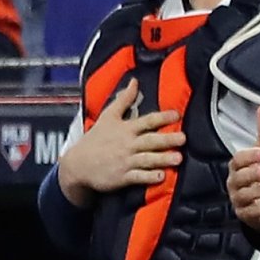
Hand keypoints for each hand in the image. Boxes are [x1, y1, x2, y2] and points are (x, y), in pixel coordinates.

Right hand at [57, 80, 182, 196]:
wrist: (76, 165)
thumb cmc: (94, 140)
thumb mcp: (107, 117)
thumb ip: (123, 100)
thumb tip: (135, 82)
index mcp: (124, 129)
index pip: (146, 121)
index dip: (162, 117)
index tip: (176, 116)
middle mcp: (126, 144)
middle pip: (150, 140)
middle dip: (167, 139)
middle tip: (183, 138)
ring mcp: (124, 161)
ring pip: (147, 159)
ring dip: (162, 159)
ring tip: (178, 159)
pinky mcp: (122, 177)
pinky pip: (138, 177)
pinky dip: (149, 177)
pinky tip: (160, 176)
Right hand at [227, 104, 259, 237]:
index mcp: (238, 168)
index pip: (237, 160)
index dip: (248, 156)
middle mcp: (236, 184)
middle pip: (238, 179)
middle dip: (250, 174)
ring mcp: (240, 200)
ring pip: (245, 197)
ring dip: (259, 192)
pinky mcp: (247, 215)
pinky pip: (253, 214)